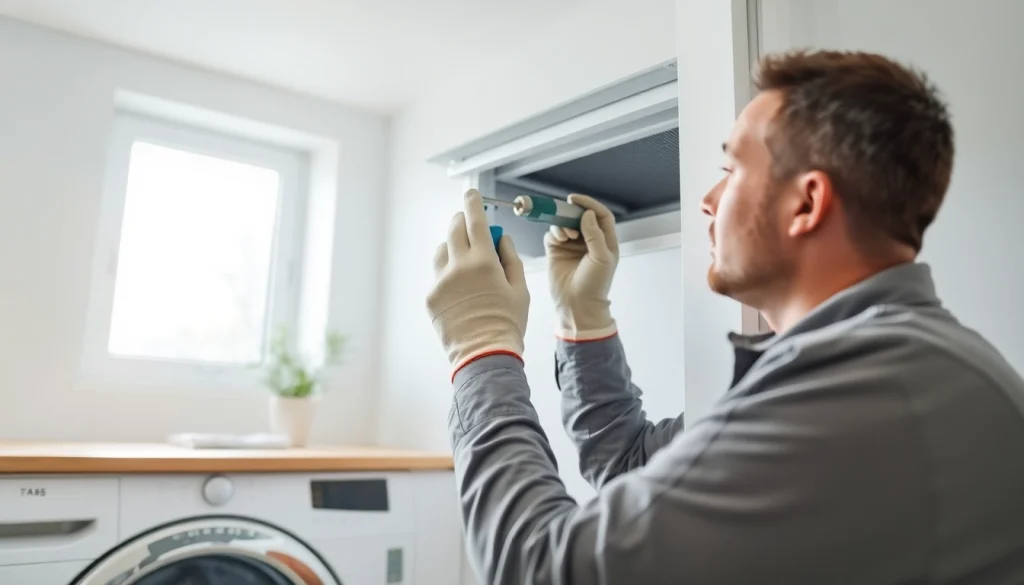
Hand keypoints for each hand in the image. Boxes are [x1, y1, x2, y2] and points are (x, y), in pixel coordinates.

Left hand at [426, 189, 529, 377]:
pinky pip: (438, 276)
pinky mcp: (432, 297)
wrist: (485, 354)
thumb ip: (510, 258)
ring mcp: (441, 282)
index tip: (472, 193)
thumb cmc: (508, 322)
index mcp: (483, 262)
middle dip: (461, 220)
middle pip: (454, 230)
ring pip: (442, 251)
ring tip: (465, 258)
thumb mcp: (520, 289)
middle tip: (468, 220)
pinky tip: (461, 289)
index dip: (473, 203)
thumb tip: (501, 238)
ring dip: (452, 246)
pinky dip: (448, 274)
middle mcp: (458, 267)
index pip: (475, 221)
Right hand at [544, 194, 618, 340]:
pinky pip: (553, 234)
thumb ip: (595, 234)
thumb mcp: (601, 258)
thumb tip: (587, 214)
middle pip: (580, 216)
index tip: (575, 199)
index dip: (589, 204)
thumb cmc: (594, 285)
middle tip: (564, 210)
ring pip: (565, 223)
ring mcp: (571, 245)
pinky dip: (554, 233)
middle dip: (572, 212)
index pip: (600, 215)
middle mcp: (588, 240)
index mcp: (605, 241)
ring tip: (565, 235)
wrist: (577, 305)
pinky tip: (558, 240)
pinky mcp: (556, 251)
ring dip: (563, 224)